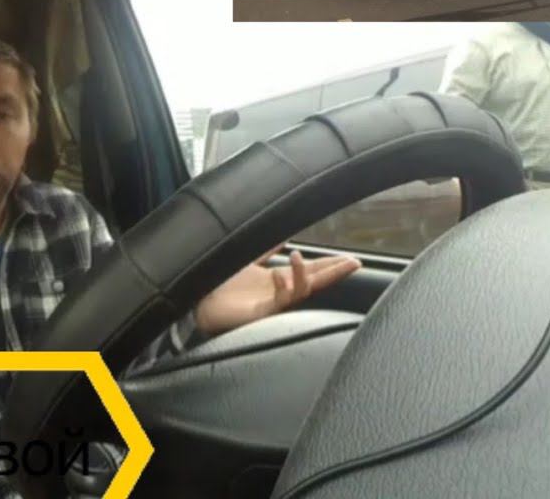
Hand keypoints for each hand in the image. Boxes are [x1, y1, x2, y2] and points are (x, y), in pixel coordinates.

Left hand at [194, 244, 361, 337]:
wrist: (197, 302)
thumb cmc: (220, 285)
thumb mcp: (247, 261)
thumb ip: (265, 250)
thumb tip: (283, 234)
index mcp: (279, 280)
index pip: (312, 271)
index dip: (331, 265)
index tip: (352, 259)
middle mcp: (280, 293)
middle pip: (314, 282)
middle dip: (334, 273)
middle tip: (352, 264)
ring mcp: (271, 305)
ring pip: (299, 293)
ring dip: (303, 274)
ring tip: (299, 257)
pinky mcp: (260, 314)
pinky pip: (277, 303)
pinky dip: (281, 287)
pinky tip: (278, 274)